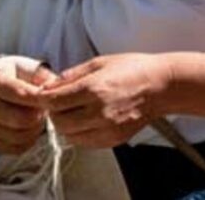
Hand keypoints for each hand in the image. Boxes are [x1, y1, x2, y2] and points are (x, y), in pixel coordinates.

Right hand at [0, 60, 58, 153]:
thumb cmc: (16, 76)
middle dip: (39, 115)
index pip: (20, 94)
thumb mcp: (27, 68)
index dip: (40, 98)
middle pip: (22, 119)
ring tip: (39, 117)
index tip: (52, 98)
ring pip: (19, 136)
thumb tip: (56, 87)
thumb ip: (42, 76)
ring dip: (36, 129)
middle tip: (45, 108)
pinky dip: (29, 141)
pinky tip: (31, 128)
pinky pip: (16, 148)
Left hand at [38, 52, 173, 147]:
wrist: (161, 86)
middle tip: (58, 103)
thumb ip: (73, 75)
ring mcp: (107, 128)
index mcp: (94, 89)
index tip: (42, 95)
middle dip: (53, 112)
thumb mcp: (100, 62)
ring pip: (69, 135)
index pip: (54, 101)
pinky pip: (85, 142)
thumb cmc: (135, 69)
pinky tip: (87, 120)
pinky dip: (79, 134)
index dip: (43, 98)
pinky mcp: (113, 139)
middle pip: (58, 122)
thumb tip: (51, 84)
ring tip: (74, 111)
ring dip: (65, 125)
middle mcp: (99, 112)